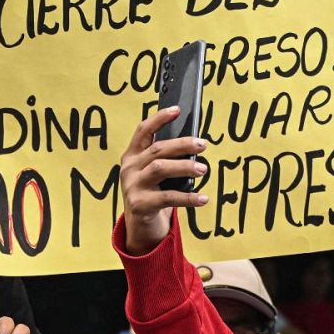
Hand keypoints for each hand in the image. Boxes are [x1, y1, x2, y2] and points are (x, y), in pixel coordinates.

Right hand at [119, 107, 207, 254]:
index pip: (143, 130)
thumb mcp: (154, 173)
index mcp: (132, 155)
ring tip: (204, 170)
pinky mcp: (140, 204)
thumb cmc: (152, 192)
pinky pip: (168, 197)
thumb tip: (194, 146)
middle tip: (203, 144)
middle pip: (157, 149)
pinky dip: (188, 198)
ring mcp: (132, 186)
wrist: (139, 224)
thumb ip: (166, 159)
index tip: (177, 109)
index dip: (160, 118)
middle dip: (182, 144)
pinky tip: (202, 198)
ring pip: (160, 168)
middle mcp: (129, 168)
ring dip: (184, 167)